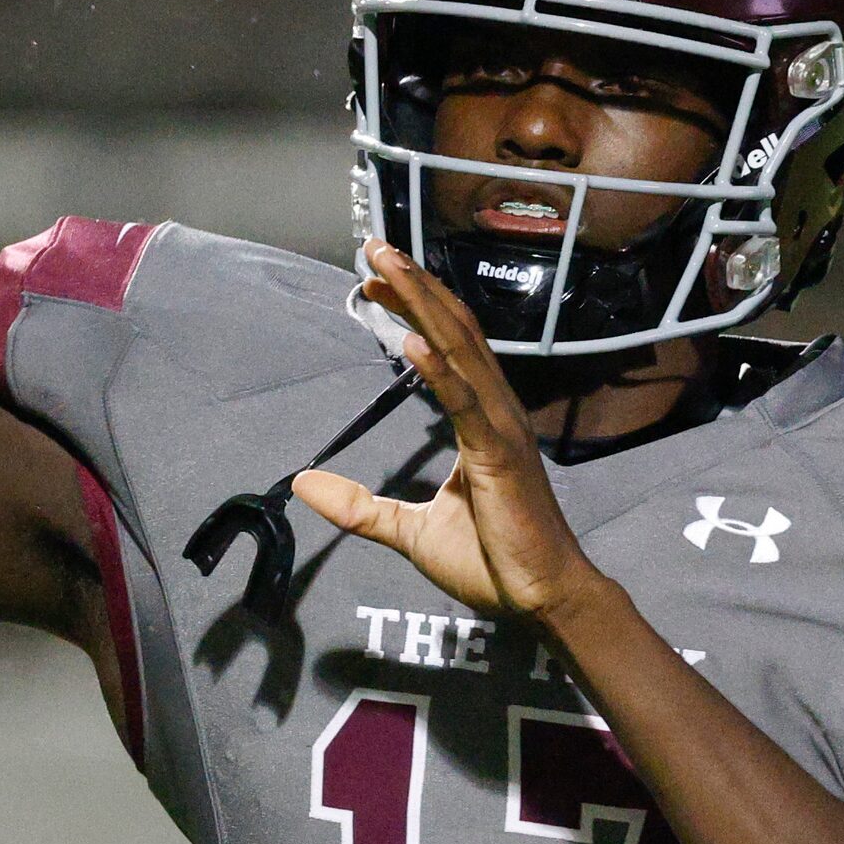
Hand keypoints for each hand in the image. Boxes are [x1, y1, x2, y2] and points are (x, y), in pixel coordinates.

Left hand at [290, 243, 609, 620]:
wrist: (541, 598)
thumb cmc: (492, 562)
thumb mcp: (409, 531)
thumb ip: (359, 507)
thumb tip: (302, 485)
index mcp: (482, 420)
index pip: (446, 348)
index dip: (412, 308)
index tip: (375, 280)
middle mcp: (495, 410)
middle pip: (452, 330)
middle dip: (413, 285)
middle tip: (374, 245)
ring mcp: (500, 428)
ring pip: (457, 350)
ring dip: (420, 303)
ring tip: (386, 264)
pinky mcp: (498, 454)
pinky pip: (463, 403)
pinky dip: (437, 368)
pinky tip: (409, 337)